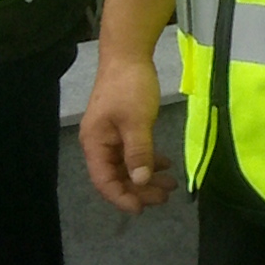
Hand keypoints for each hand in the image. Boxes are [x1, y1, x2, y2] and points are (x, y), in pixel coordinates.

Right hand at [79, 47, 174, 214]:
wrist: (128, 54)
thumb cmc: (130, 87)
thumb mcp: (137, 121)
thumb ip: (139, 152)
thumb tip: (139, 182)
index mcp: (95, 144)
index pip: (104, 181)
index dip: (121, 198)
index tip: (141, 209)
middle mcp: (99, 144)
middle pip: (116, 177)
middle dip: (139, 190)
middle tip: (164, 196)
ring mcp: (111, 136)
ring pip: (127, 166)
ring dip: (146, 177)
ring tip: (170, 185)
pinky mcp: (123, 128)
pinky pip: (134, 153)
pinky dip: (148, 160)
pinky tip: (165, 164)